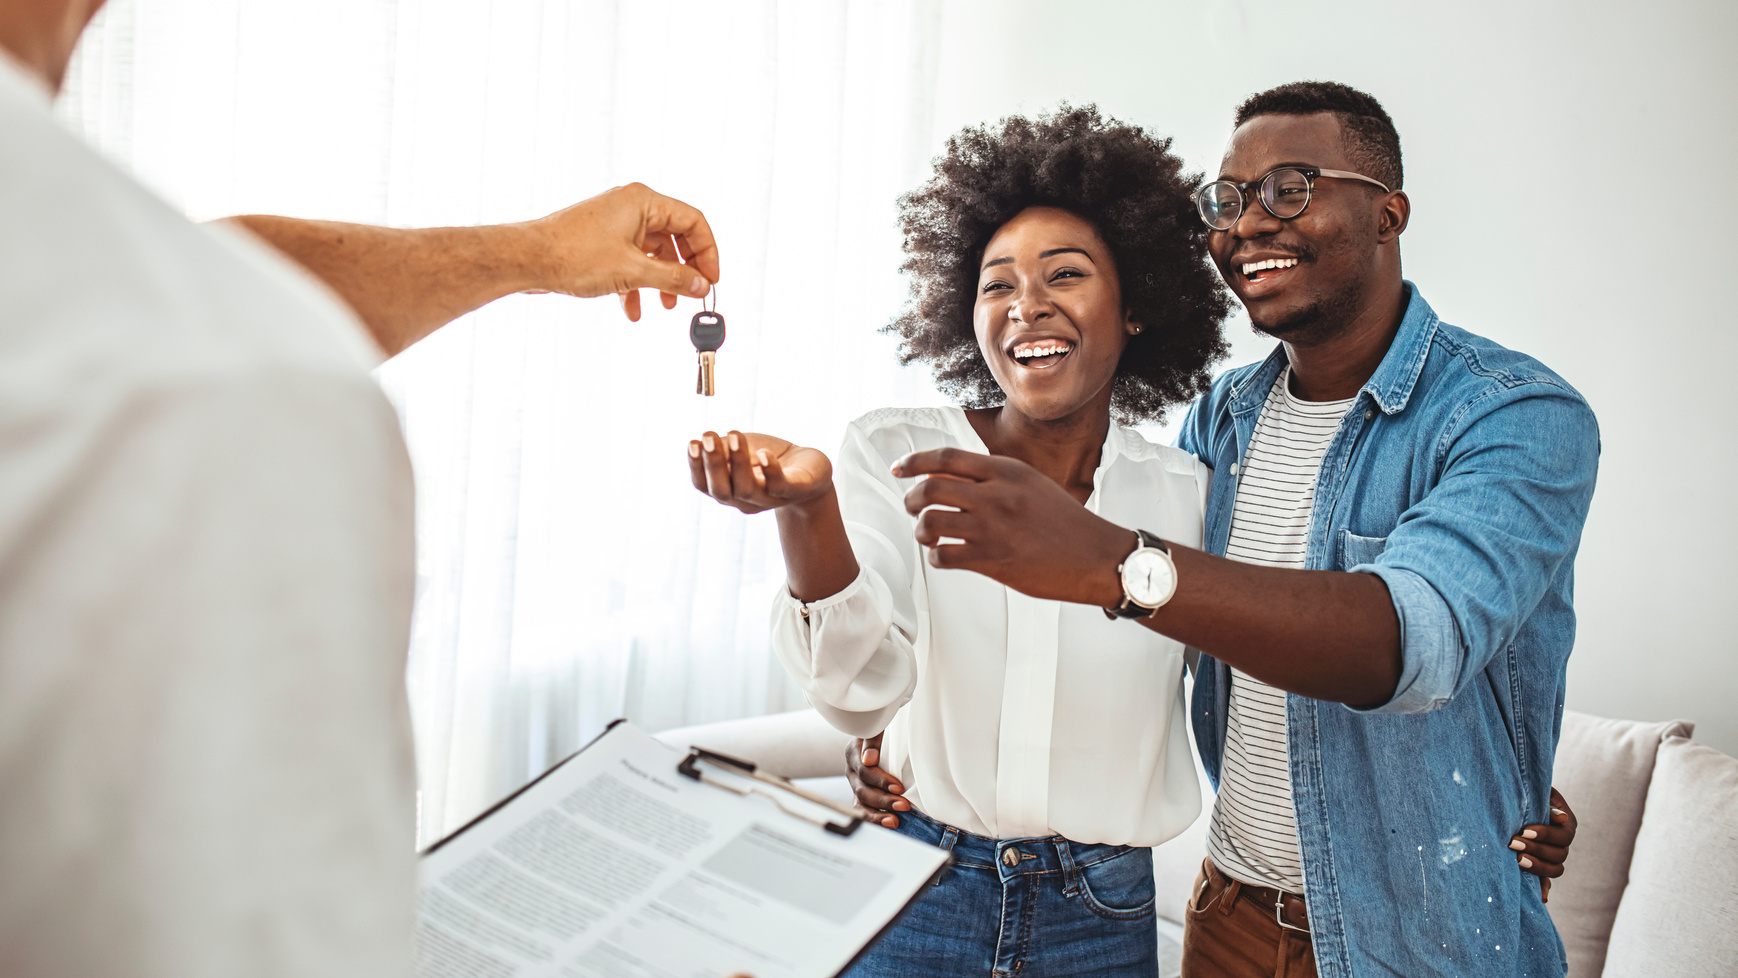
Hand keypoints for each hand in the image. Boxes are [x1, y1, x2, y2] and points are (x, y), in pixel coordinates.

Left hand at [528, 183, 719, 321]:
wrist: (527, 260)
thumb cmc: (573, 255)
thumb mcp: (632, 271)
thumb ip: (673, 279)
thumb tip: (701, 286)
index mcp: (643, 201)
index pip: (693, 221)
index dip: (708, 252)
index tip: (710, 281)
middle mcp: (631, 206)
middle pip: (675, 237)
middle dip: (685, 270)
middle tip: (692, 295)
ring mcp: (615, 223)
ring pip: (653, 252)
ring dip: (661, 281)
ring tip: (665, 306)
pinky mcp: (601, 241)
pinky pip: (631, 260)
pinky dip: (636, 284)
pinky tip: (631, 309)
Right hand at [689, 431, 833, 514]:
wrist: (811, 471)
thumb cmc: (770, 458)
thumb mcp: (743, 450)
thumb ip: (723, 448)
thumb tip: (703, 440)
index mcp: (729, 489)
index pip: (704, 485)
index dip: (695, 467)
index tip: (692, 443)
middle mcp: (745, 499)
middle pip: (722, 491)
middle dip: (712, 464)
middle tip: (707, 438)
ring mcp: (769, 498)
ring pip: (747, 489)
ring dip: (737, 462)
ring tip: (733, 436)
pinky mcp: (794, 491)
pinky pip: (780, 486)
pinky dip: (771, 471)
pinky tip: (764, 455)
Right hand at [845, 734, 908, 828]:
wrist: (879, 737)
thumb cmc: (883, 729)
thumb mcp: (879, 728)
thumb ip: (873, 738)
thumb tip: (869, 760)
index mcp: (853, 752)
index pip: (864, 771)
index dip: (881, 781)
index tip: (900, 788)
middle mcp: (851, 770)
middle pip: (863, 790)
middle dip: (884, 800)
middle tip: (905, 805)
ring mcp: (855, 784)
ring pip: (861, 804)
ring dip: (879, 814)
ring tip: (895, 821)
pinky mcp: (860, 795)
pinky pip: (864, 811)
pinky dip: (876, 819)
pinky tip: (890, 824)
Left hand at [892, 448, 1129, 604]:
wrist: (1096, 556)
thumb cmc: (1065, 522)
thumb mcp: (1031, 485)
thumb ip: (993, 478)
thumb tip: (945, 477)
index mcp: (1007, 471)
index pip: (947, 457)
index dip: (915, 461)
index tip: (898, 468)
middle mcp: (997, 496)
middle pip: (930, 489)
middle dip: (911, 499)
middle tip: (914, 508)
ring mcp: (993, 529)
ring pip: (930, 523)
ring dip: (921, 531)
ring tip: (930, 536)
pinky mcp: (993, 561)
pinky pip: (943, 557)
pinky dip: (936, 557)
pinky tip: (946, 556)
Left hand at [1510, 786, 1577, 901]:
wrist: (1517, 796)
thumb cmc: (1526, 790)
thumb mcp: (1536, 792)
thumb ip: (1546, 803)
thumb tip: (1560, 818)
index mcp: (1567, 822)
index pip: (1563, 835)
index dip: (1545, 834)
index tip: (1525, 831)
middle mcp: (1564, 841)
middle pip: (1559, 854)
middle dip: (1536, 850)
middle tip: (1513, 844)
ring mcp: (1554, 855)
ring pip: (1555, 869)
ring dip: (1537, 867)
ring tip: (1516, 860)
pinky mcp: (1542, 864)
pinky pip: (1546, 880)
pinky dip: (1543, 888)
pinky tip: (1540, 897)